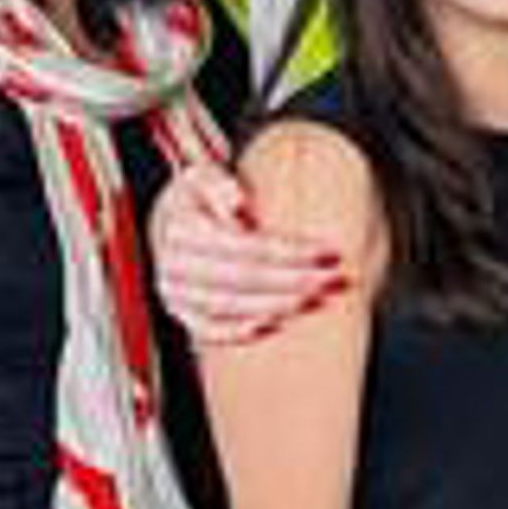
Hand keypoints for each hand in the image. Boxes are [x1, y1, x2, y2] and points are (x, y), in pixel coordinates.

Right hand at [151, 161, 342, 349]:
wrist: (172, 220)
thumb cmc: (200, 196)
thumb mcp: (204, 176)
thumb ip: (219, 183)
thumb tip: (237, 203)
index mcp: (181, 228)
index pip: (245, 246)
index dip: (289, 252)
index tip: (327, 253)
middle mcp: (173, 264)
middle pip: (244, 278)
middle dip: (294, 281)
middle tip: (335, 280)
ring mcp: (175, 292)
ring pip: (230, 307)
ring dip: (278, 306)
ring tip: (319, 300)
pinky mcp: (181, 314)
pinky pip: (208, 331)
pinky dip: (239, 332)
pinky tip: (276, 324)